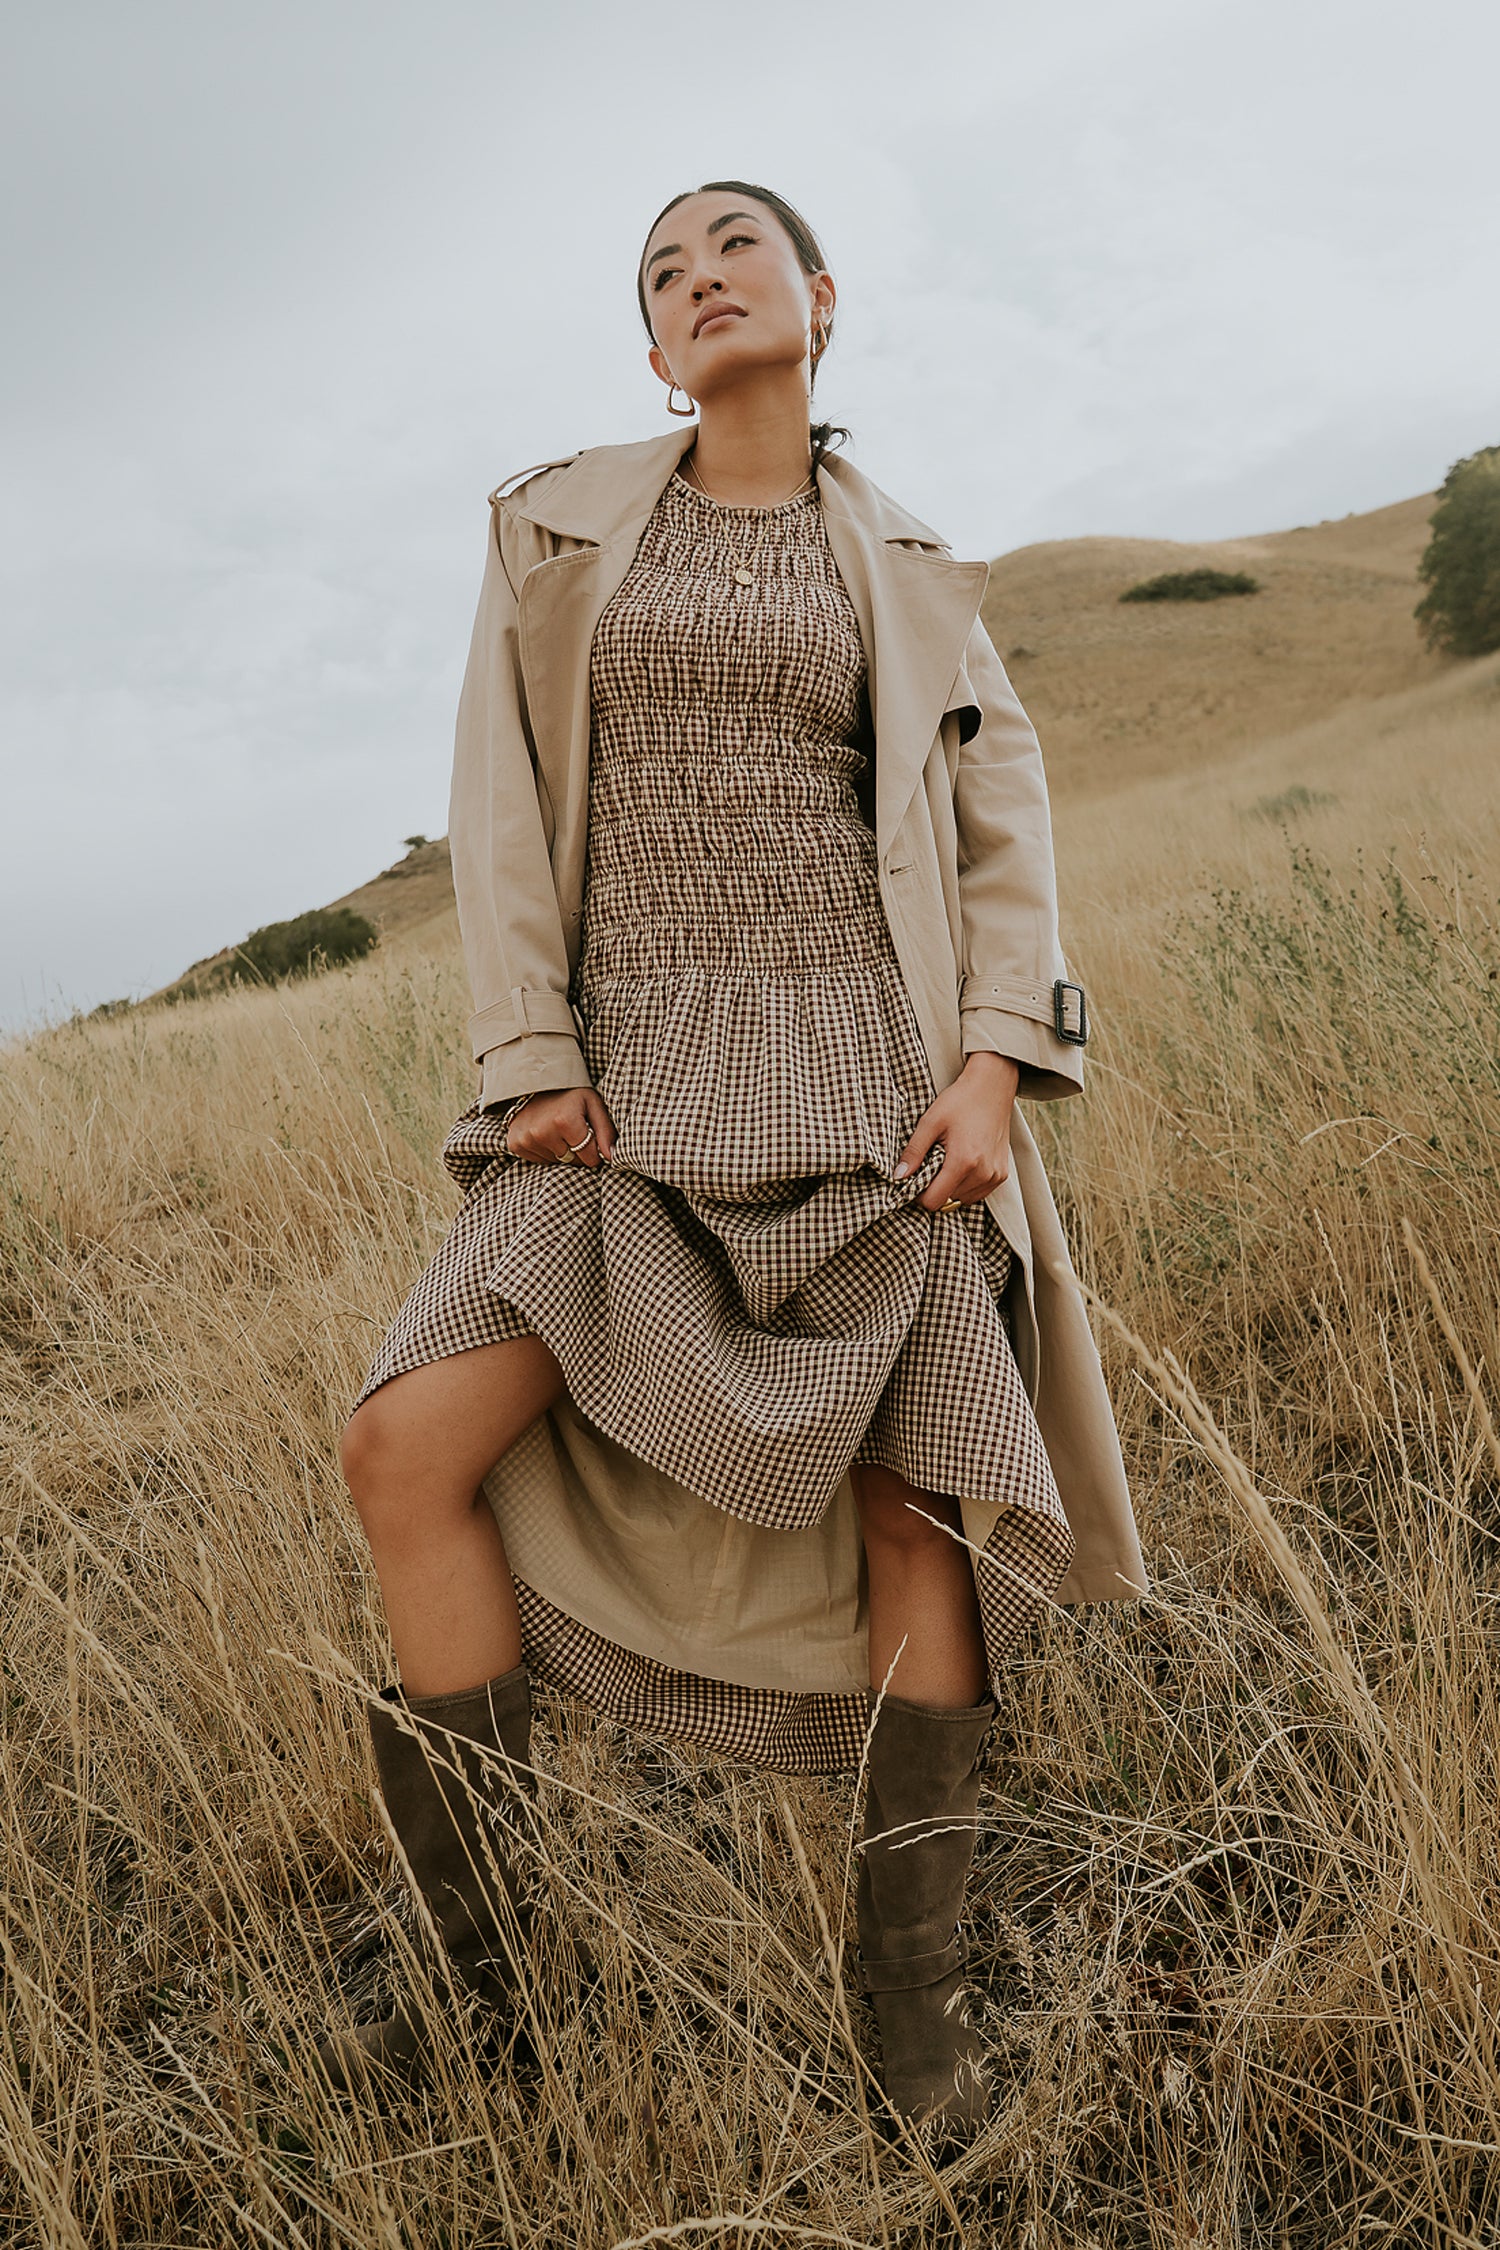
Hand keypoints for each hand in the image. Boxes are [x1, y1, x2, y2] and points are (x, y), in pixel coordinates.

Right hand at [504, 1086, 616, 1167]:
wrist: (536, 1081)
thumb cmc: (570, 1093)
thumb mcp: (593, 1104)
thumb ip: (605, 1131)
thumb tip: (611, 1157)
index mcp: (564, 1122)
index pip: (589, 1158)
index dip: (594, 1151)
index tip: (591, 1137)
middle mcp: (542, 1133)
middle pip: (572, 1161)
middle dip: (578, 1151)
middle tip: (574, 1132)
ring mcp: (526, 1139)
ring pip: (555, 1162)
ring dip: (561, 1151)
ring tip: (558, 1130)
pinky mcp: (515, 1144)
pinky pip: (538, 1160)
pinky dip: (545, 1151)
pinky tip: (545, 1134)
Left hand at [895, 1052, 1019, 1211]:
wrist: (992, 1088)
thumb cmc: (960, 1101)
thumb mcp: (930, 1122)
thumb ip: (913, 1152)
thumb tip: (898, 1177)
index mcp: (963, 1161)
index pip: (934, 1201)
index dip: (919, 1194)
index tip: (915, 1178)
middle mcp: (983, 1173)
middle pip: (948, 1201)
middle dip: (935, 1187)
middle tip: (933, 1161)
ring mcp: (995, 1176)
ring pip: (962, 1199)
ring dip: (951, 1187)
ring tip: (949, 1159)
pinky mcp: (1002, 1175)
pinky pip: (977, 1193)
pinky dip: (966, 1185)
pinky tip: (963, 1163)